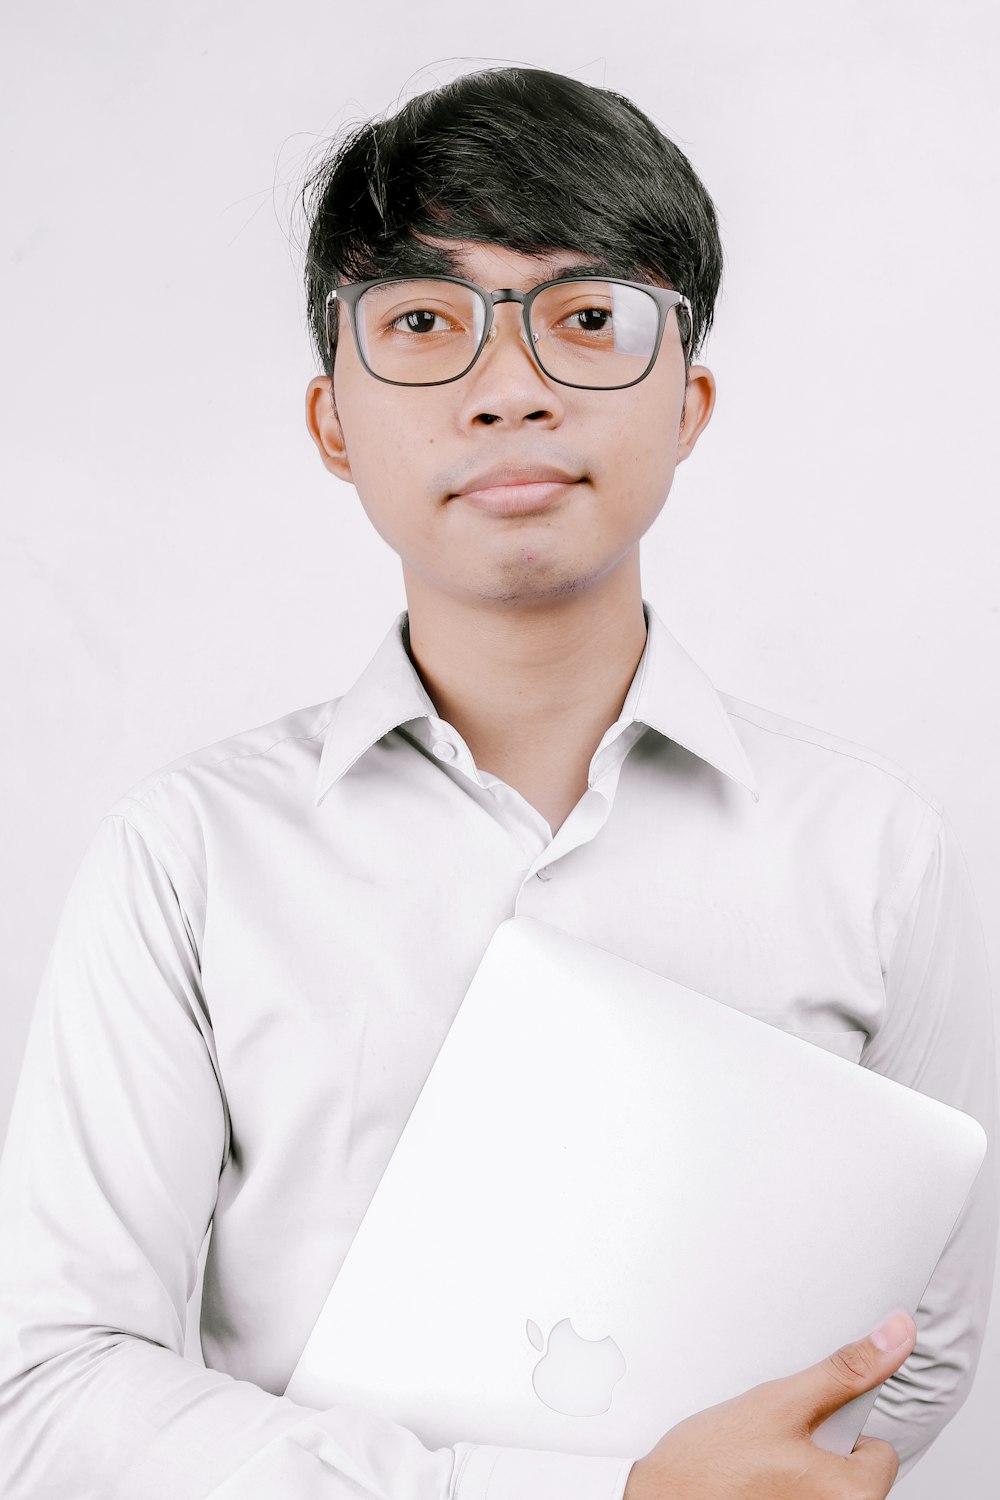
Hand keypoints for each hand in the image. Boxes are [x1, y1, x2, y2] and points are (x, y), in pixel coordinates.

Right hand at [623, 1310, 915, 1498]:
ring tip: (756, 1461)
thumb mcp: (782, 1402)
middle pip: (851, 1470)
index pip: (878, 1449)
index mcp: (854, 1498)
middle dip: (816, 1450)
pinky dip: (781, 1488)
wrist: (660, 1499)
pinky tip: (750, 1482)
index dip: (836, 1427)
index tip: (801, 1426)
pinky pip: (799, 1496)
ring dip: (798, 1469)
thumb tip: (895, 1337)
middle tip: (773, 1444)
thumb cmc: (711, 1465)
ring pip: (823, 1485)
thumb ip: (845, 1371)